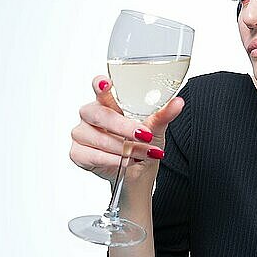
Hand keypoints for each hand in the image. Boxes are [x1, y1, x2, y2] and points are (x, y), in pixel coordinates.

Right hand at [69, 75, 184, 186]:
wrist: (138, 173)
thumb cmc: (143, 145)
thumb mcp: (156, 128)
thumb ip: (164, 115)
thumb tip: (178, 103)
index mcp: (108, 102)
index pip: (99, 87)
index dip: (99, 84)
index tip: (105, 83)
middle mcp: (92, 115)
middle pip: (98, 114)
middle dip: (123, 126)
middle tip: (144, 135)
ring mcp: (82, 133)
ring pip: (97, 138)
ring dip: (123, 148)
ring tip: (142, 153)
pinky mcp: (78, 153)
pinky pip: (92, 155)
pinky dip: (112, 160)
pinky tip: (126, 162)